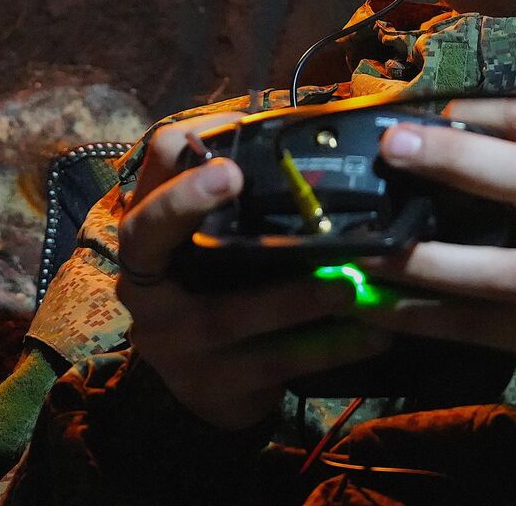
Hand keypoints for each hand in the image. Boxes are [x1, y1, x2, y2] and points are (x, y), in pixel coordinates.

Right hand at [115, 111, 391, 429]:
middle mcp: (144, 285)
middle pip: (146, 234)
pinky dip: (326, 348)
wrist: (214, 387)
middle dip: (182, 202)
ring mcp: (169, 341)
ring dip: (292, 297)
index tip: (228, 141)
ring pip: (227, 314)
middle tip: (233, 174)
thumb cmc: (227, 292)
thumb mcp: (226, 246)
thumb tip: (316, 127)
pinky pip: (271, 365)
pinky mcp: (206, 388)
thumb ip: (251, 197)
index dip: (180, 151)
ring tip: (348, 283)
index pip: (147, 177)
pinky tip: (371, 333)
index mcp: (150, 237)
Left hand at [356, 99, 515, 396]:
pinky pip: (478, 324)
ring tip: (369, 247)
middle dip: (454, 159)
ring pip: (497, 268)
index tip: (430, 113)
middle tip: (393, 148)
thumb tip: (433, 133)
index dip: (483, 111)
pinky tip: (378, 305)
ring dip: (425, 259)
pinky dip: (422, 315)